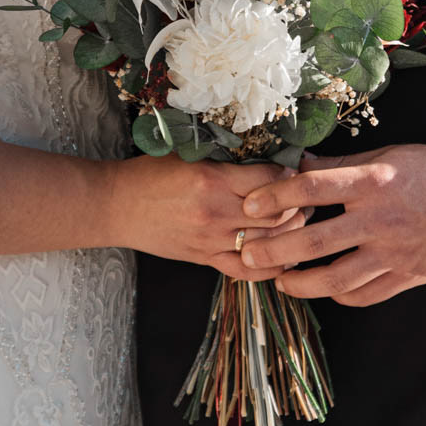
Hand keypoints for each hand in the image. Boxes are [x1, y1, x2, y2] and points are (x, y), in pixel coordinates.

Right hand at [108, 155, 304, 277]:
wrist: (116, 206)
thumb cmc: (150, 174)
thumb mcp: (188, 155)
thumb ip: (226, 161)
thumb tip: (266, 158)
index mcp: (213, 180)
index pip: (270, 180)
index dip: (290, 175)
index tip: (298, 170)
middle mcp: (216, 213)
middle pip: (276, 215)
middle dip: (299, 206)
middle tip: (309, 198)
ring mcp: (211, 240)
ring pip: (267, 244)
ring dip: (290, 234)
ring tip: (299, 223)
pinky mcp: (204, 260)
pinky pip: (246, 270)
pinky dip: (269, 266)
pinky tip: (282, 257)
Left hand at [240, 143, 425, 304]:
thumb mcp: (387, 155)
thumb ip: (341, 164)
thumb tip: (299, 165)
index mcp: (371, 182)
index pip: (312, 189)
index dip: (275, 197)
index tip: (250, 207)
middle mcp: (378, 220)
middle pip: (313, 241)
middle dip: (274, 251)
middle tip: (248, 255)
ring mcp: (393, 253)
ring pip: (335, 279)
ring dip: (301, 283)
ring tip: (282, 281)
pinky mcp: (407, 276)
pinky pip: (365, 295)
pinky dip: (340, 296)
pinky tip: (326, 290)